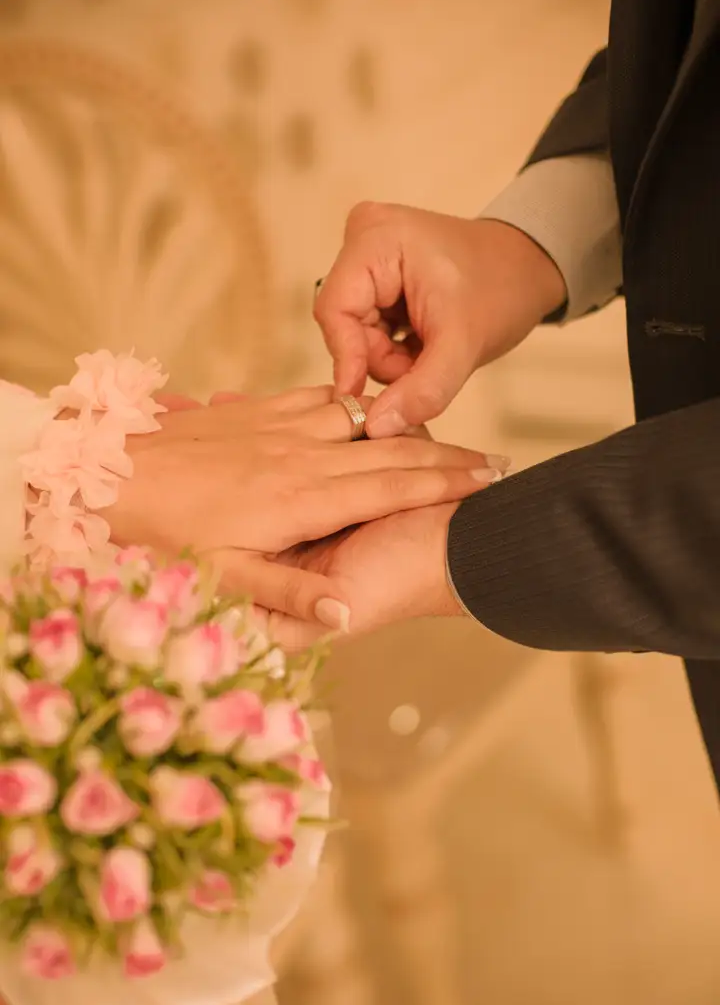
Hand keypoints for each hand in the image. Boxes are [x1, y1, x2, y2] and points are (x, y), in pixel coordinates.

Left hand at [103, 387, 497, 628]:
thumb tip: (342, 607)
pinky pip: (319, 397)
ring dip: (402, 425)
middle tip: (490, 461)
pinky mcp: (257, 410)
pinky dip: (351, 404)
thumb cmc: (164, 532)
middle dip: (445, 454)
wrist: (107, 469)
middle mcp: (301, 456)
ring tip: (441, 437)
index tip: (490, 480)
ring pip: (360, 417)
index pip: (393, 486)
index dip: (446, 483)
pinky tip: (362, 410)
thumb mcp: (223, 576)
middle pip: (389, 448)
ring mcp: (280, 426)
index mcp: (302, 499)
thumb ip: (287, 593)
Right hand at [315, 206, 565, 435]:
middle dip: (382, 358)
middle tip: (422, 365)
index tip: (359, 400)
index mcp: (376, 238)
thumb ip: (421, 390)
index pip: (335, 310)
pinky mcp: (375, 275)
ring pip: (356, 333)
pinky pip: (367, 328)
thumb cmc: (502, 290)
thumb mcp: (463, 345)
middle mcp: (363, 237)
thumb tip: (375, 427)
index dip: (348, 359)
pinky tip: (423, 341)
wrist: (528, 272)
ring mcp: (368, 255)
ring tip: (430, 350)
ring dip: (391, 357)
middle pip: (345, 324)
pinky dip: (394, 347)